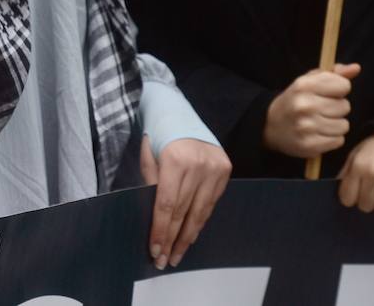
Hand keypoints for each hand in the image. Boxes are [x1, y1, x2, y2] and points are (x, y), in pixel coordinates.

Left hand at [140, 135, 230, 269]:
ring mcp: (215, 167)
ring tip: (177, 255)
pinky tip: (190, 235)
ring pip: (200, 211)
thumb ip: (151, 185)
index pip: (167, 204)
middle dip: (172, 239)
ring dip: (187, 237)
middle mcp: (198, 164)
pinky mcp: (225, 170)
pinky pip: (211, 203)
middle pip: (183, 211)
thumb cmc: (158, 136)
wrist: (180, 112)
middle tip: (164, 260)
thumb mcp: (147, 156)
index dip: (161, 230)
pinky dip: (199, 221)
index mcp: (175, 159)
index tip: (155, 250)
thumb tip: (154, 222)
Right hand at [262, 63, 360, 157]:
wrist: (270, 125)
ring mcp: (306, 127)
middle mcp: (305, 105)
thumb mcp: (309, 81)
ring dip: (336, 125)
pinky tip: (319, 134)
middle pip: (345, 106)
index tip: (329, 93)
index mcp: (304, 86)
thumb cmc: (296, 100)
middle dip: (337, 108)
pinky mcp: (309, 145)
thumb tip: (356, 68)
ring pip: (344, 125)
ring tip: (321, 122)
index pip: (343, 85)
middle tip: (322, 110)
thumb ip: (333, 73)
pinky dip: (332, 139)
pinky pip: (338, 141)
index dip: (339, 89)